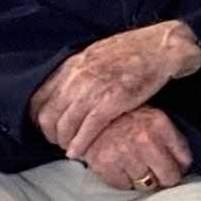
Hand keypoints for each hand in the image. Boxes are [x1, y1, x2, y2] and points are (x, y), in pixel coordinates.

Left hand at [30, 20, 200, 159]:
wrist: (162, 47)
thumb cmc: (134, 50)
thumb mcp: (97, 53)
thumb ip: (79, 69)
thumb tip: (66, 85)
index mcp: (73, 65)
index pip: (39, 98)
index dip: (38, 118)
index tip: (46, 127)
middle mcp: (78, 77)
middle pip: (49, 116)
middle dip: (51, 134)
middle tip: (58, 142)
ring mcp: (94, 90)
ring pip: (66, 126)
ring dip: (65, 142)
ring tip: (70, 149)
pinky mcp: (112, 102)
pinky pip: (87, 130)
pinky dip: (80, 144)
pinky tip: (78, 152)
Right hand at [80, 105, 192, 191]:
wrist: (88, 111)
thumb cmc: (124, 115)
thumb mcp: (152, 116)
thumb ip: (169, 136)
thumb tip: (183, 163)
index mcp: (160, 125)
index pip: (184, 159)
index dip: (180, 166)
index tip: (175, 168)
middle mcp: (145, 140)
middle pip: (169, 177)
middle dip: (165, 178)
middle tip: (157, 174)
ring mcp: (126, 153)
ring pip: (146, 184)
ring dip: (141, 178)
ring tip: (133, 164)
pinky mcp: (106, 164)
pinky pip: (124, 186)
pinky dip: (122, 180)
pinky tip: (119, 166)